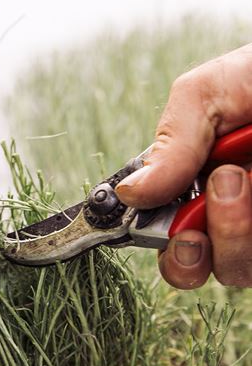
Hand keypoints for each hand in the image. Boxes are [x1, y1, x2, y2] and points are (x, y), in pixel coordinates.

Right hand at [116, 44, 251, 288]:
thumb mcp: (203, 96)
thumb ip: (168, 147)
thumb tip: (127, 194)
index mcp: (192, 186)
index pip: (164, 238)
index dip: (159, 245)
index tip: (160, 229)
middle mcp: (225, 212)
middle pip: (195, 266)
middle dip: (193, 247)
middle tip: (212, 196)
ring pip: (235, 268)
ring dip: (232, 232)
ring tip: (238, 176)